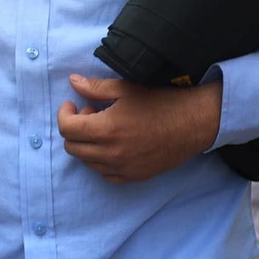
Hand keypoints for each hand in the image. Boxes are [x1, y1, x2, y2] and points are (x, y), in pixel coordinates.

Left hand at [58, 75, 221, 183]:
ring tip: (105, 127)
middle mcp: (112, 154)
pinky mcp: (134, 176)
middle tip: (92, 113)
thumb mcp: (126, 89)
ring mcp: (123, 168)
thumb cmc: (161, 102)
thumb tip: (73, 82)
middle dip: (75, 128)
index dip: (65, 114)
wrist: (193, 123)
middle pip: (72, 147)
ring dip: (87, 144)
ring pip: (87, 162)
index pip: (67, 129)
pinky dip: (101, 160)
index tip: (73, 104)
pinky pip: (105, 174)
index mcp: (107, 129)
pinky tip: (113, 145)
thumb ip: (96, 88)